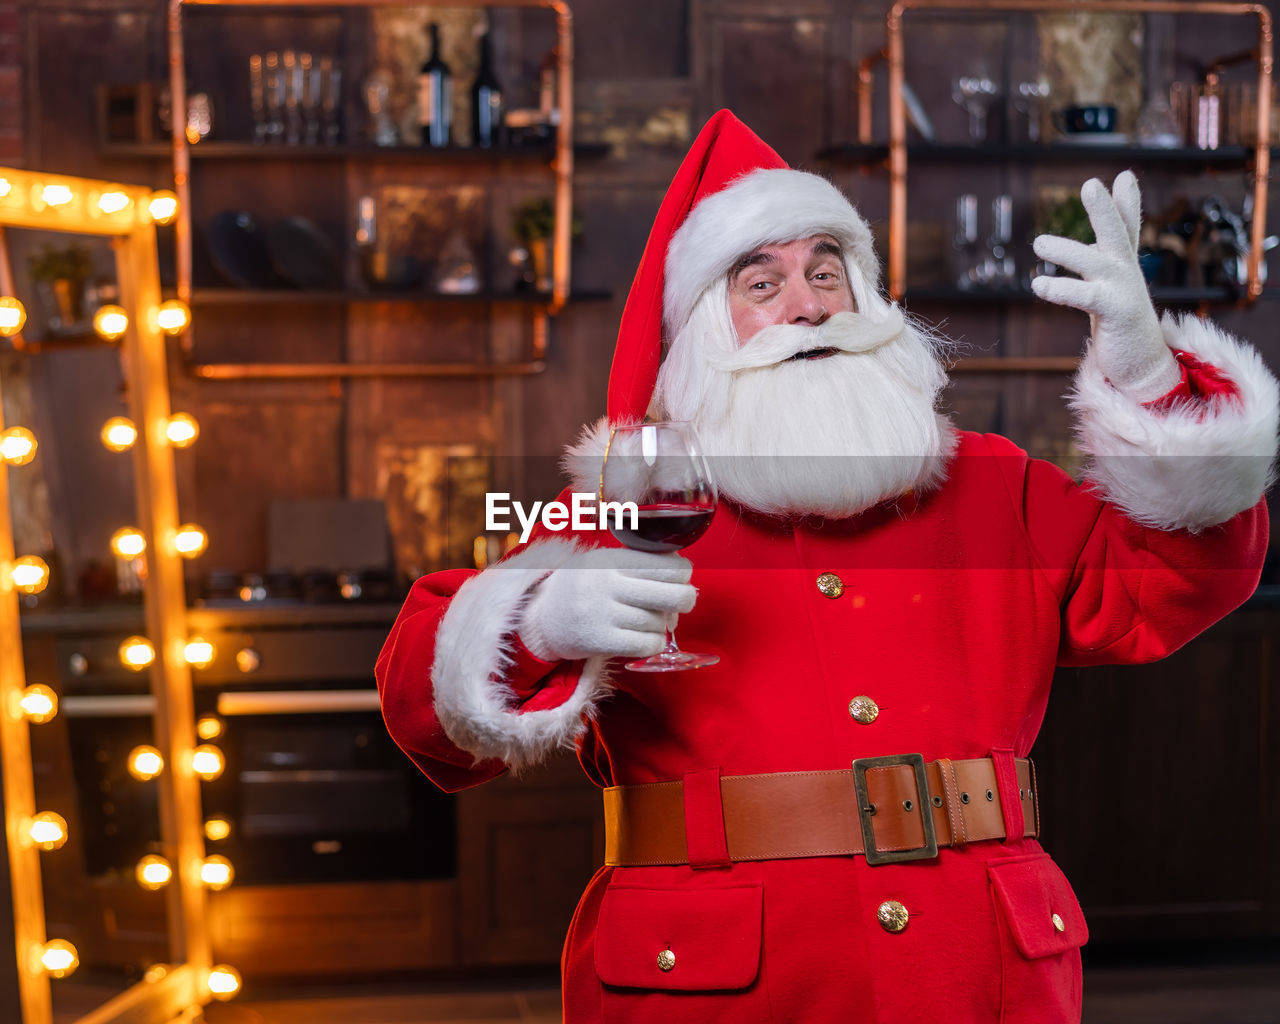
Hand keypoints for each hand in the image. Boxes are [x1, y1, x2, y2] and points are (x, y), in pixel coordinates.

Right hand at [518, 546, 695, 661]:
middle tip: (684, 601)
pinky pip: (646, 644)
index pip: (664, 565)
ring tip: (654, 621)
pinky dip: (654, 643)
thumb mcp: (604, 562)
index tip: (682, 577)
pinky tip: (646, 637)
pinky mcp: (600, 640)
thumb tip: (683, 575)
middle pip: (670, 594)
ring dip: (664, 624)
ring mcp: (603, 613)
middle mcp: (607, 584)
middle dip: (686, 599)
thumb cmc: (583, 586)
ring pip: (659, 622)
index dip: (683, 572)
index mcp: (611, 559)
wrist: (541, 616)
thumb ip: (638, 562)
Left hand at [1031, 172, 1179, 401]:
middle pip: (1118, 234)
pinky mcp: (1115, 313)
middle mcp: (1126, 272)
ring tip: (1038, 243)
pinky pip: (1085, 297)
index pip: (1127, 228)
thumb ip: (1106, 256)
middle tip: (1091, 184)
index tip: (1124, 176)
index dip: (1125, 203)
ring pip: (1093, 263)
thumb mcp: (1114, 283)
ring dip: (1067, 252)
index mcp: (1123, 264)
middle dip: (1106, 210)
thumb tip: (1099, 246)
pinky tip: (1038, 286)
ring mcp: (1123, 291)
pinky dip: (1061, 290)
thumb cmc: (1122, 321)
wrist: (1141, 363)